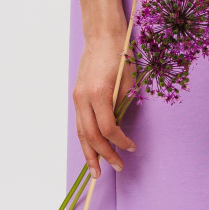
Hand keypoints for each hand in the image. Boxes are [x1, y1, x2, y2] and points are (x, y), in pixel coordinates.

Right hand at [72, 25, 136, 179]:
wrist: (101, 36)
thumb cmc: (120, 55)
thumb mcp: (128, 80)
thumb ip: (123, 105)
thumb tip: (120, 128)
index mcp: (99, 93)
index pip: (108, 128)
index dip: (120, 142)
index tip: (132, 147)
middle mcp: (84, 98)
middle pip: (91, 136)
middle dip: (104, 155)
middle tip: (117, 168)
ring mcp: (77, 98)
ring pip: (81, 133)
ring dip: (89, 154)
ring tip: (96, 172)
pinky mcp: (77, 97)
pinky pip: (80, 124)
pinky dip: (86, 140)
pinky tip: (92, 152)